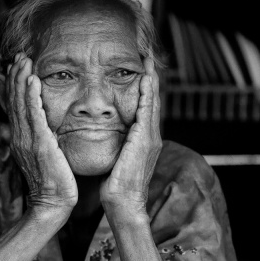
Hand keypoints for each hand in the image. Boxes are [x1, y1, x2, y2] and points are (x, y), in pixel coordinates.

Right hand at [4, 53, 77, 216]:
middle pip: (14, 100)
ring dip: (21, 80)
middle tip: (19, 55)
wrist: (53, 203)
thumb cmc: (55, 181)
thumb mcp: (46, 154)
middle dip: (15, 76)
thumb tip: (46, 125)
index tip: (18, 65)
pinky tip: (33, 81)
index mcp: (21, 138)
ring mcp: (27, 140)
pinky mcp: (39, 144)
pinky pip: (33, 115)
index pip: (15, 105)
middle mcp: (20, 137)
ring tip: (24, 61)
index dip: (14, 84)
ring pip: (20, 104)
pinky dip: (31, 96)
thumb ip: (43, 136)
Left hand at [101, 57, 161, 218]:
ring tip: (149, 61)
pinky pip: (147, 111)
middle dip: (151, 78)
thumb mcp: (117, 159)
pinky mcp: (145, 141)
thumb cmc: (116, 185)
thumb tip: (106, 136)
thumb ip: (117, 145)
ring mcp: (150, 138)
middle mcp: (151, 136)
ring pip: (153, 102)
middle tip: (148, 56)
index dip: (144, 87)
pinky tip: (145, 79)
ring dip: (151, 80)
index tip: (140, 69)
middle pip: (153, 100)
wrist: (123, 204)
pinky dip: (148, 93)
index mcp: (144, 139)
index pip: (145, 107)